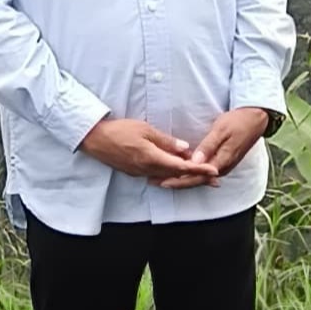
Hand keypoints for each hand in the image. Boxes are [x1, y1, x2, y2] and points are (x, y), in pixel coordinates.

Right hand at [82, 117, 219, 184]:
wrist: (95, 139)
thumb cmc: (120, 130)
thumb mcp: (146, 129)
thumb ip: (166, 141)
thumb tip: (185, 147)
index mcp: (152, 158)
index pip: (181, 166)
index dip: (199, 169)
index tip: (214, 172)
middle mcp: (148, 169)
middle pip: (177, 176)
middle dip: (197, 177)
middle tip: (215, 180)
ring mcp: (140, 173)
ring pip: (167, 177)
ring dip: (184, 177)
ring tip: (200, 178)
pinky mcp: (135, 172)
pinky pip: (157, 176)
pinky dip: (170, 175)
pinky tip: (176, 174)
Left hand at [167, 106, 270, 187]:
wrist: (256, 118)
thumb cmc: (238, 121)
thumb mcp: (221, 130)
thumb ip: (208, 146)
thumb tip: (194, 162)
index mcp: (221, 162)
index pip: (196, 177)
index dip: (178, 180)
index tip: (162, 181)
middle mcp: (222, 168)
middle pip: (196, 181)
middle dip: (176, 182)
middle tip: (156, 181)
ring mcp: (223, 166)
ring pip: (199, 178)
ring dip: (182, 179)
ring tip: (163, 178)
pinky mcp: (223, 162)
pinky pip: (204, 172)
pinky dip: (191, 173)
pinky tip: (181, 171)